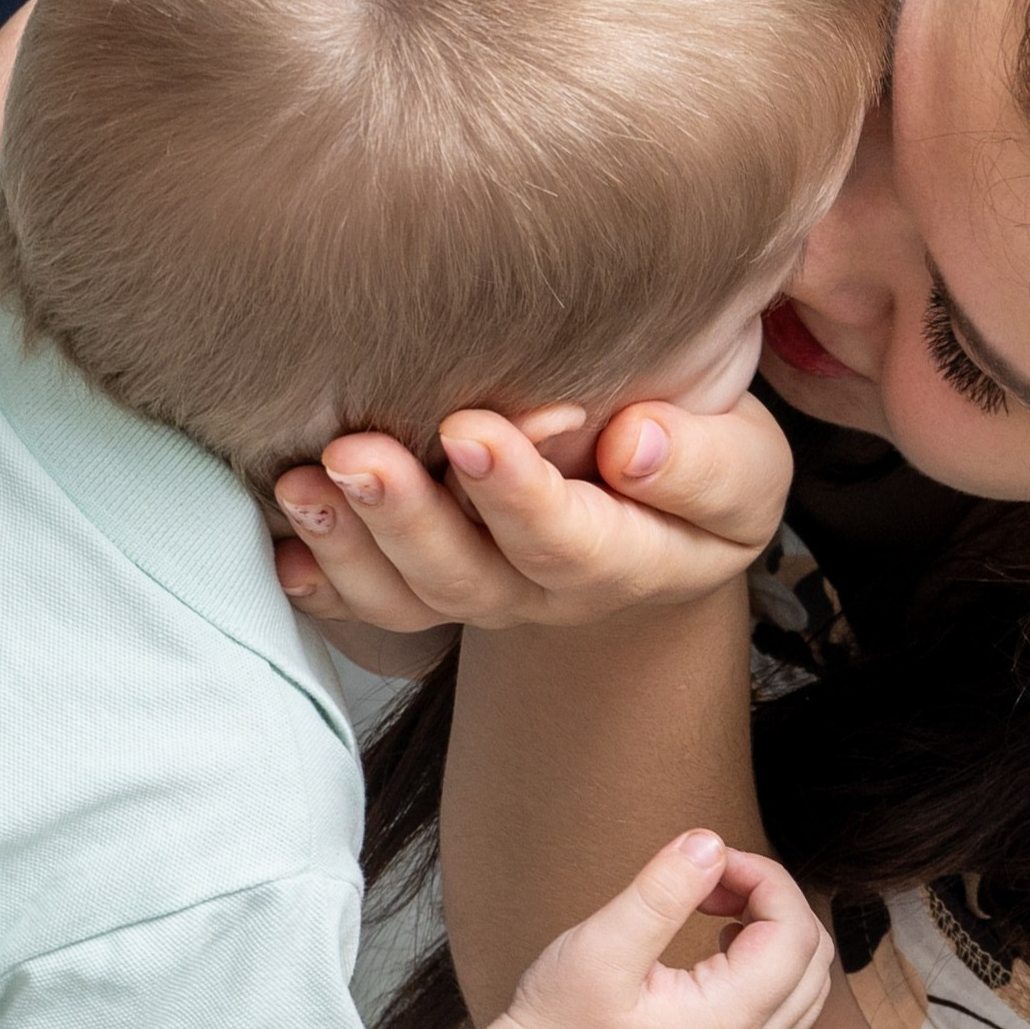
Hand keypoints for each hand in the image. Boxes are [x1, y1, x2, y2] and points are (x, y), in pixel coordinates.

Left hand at [272, 396, 791, 630]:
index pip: (571, 542)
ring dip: (349, 542)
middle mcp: (545, 591)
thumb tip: (634, 445)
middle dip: (408, 518)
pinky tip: (283, 543)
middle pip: (469, 578)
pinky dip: (322, 579)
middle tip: (356, 453)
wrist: (665, 502)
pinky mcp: (431, 581)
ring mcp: (483, 592)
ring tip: (304, 480)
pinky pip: (370, 602)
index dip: (518, 494)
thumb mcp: (746, 465)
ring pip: (409, 594)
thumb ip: (706, 466)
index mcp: (631, 560)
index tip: (473, 425)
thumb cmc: (703, 465)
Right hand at [486, 832, 834, 1028]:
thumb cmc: (557, 1025)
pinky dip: (767, 961)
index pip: (793, 932)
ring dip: (773, 928)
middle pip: (812, 955)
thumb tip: (710, 844)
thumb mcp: (599, 948)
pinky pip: (784, 1005)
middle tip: (712, 877)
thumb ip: (659, 894)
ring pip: (805, 982)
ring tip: (714, 905)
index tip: (713, 859)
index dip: (764, 876)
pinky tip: (717, 945)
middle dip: (772, 897)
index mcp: (725, 1020)